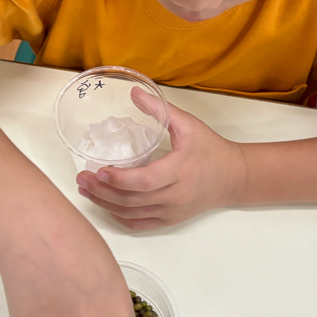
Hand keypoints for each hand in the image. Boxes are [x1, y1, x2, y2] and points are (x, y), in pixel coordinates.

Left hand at [76, 88, 247, 229]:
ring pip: (132, 214)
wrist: (234, 177)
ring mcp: (172, 211)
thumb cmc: (211, 149)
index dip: (120, 179)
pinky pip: (140, 224)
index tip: (99, 170)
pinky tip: (106, 206)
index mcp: (180, 170)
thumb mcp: (188, 125)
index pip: (145, 181)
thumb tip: (133, 92)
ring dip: (106, 204)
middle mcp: (175, 196)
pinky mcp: (171, 220)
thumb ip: (160, 109)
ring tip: (86, 190)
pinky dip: (120, 217)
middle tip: (82, 178)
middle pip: (132, 200)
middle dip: (103, 192)